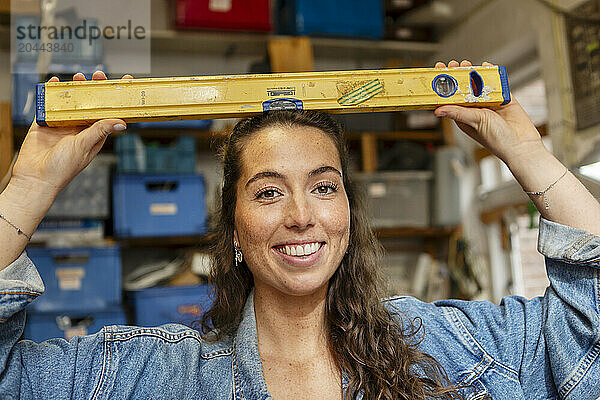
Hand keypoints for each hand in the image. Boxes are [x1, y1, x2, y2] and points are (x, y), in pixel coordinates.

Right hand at [11, 71, 132, 194]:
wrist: (36, 177)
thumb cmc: (63, 168)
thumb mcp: (85, 146)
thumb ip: (100, 130)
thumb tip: (122, 122)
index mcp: (94, 134)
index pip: (108, 113)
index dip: (117, 99)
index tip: (126, 84)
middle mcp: (80, 127)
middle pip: (91, 103)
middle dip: (95, 88)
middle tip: (99, 75)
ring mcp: (62, 123)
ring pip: (72, 100)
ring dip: (76, 88)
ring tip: (80, 77)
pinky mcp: (45, 121)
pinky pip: (50, 103)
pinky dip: (53, 92)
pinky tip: (55, 82)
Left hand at [433, 60, 546, 165]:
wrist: (521, 143)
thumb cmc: (496, 139)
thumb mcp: (473, 122)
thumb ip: (457, 113)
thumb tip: (437, 110)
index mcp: (464, 116)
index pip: (451, 98)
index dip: (445, 86)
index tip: (438, 74)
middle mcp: (476, 108)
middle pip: (464, 89)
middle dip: (458, 76)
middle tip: (452, 64)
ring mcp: (490, 102)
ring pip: (479, 84)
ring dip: (472, 74)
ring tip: (465, 64)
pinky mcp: (504, 98)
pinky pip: (496, 83)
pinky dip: (491, 74)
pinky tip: (486, 66)